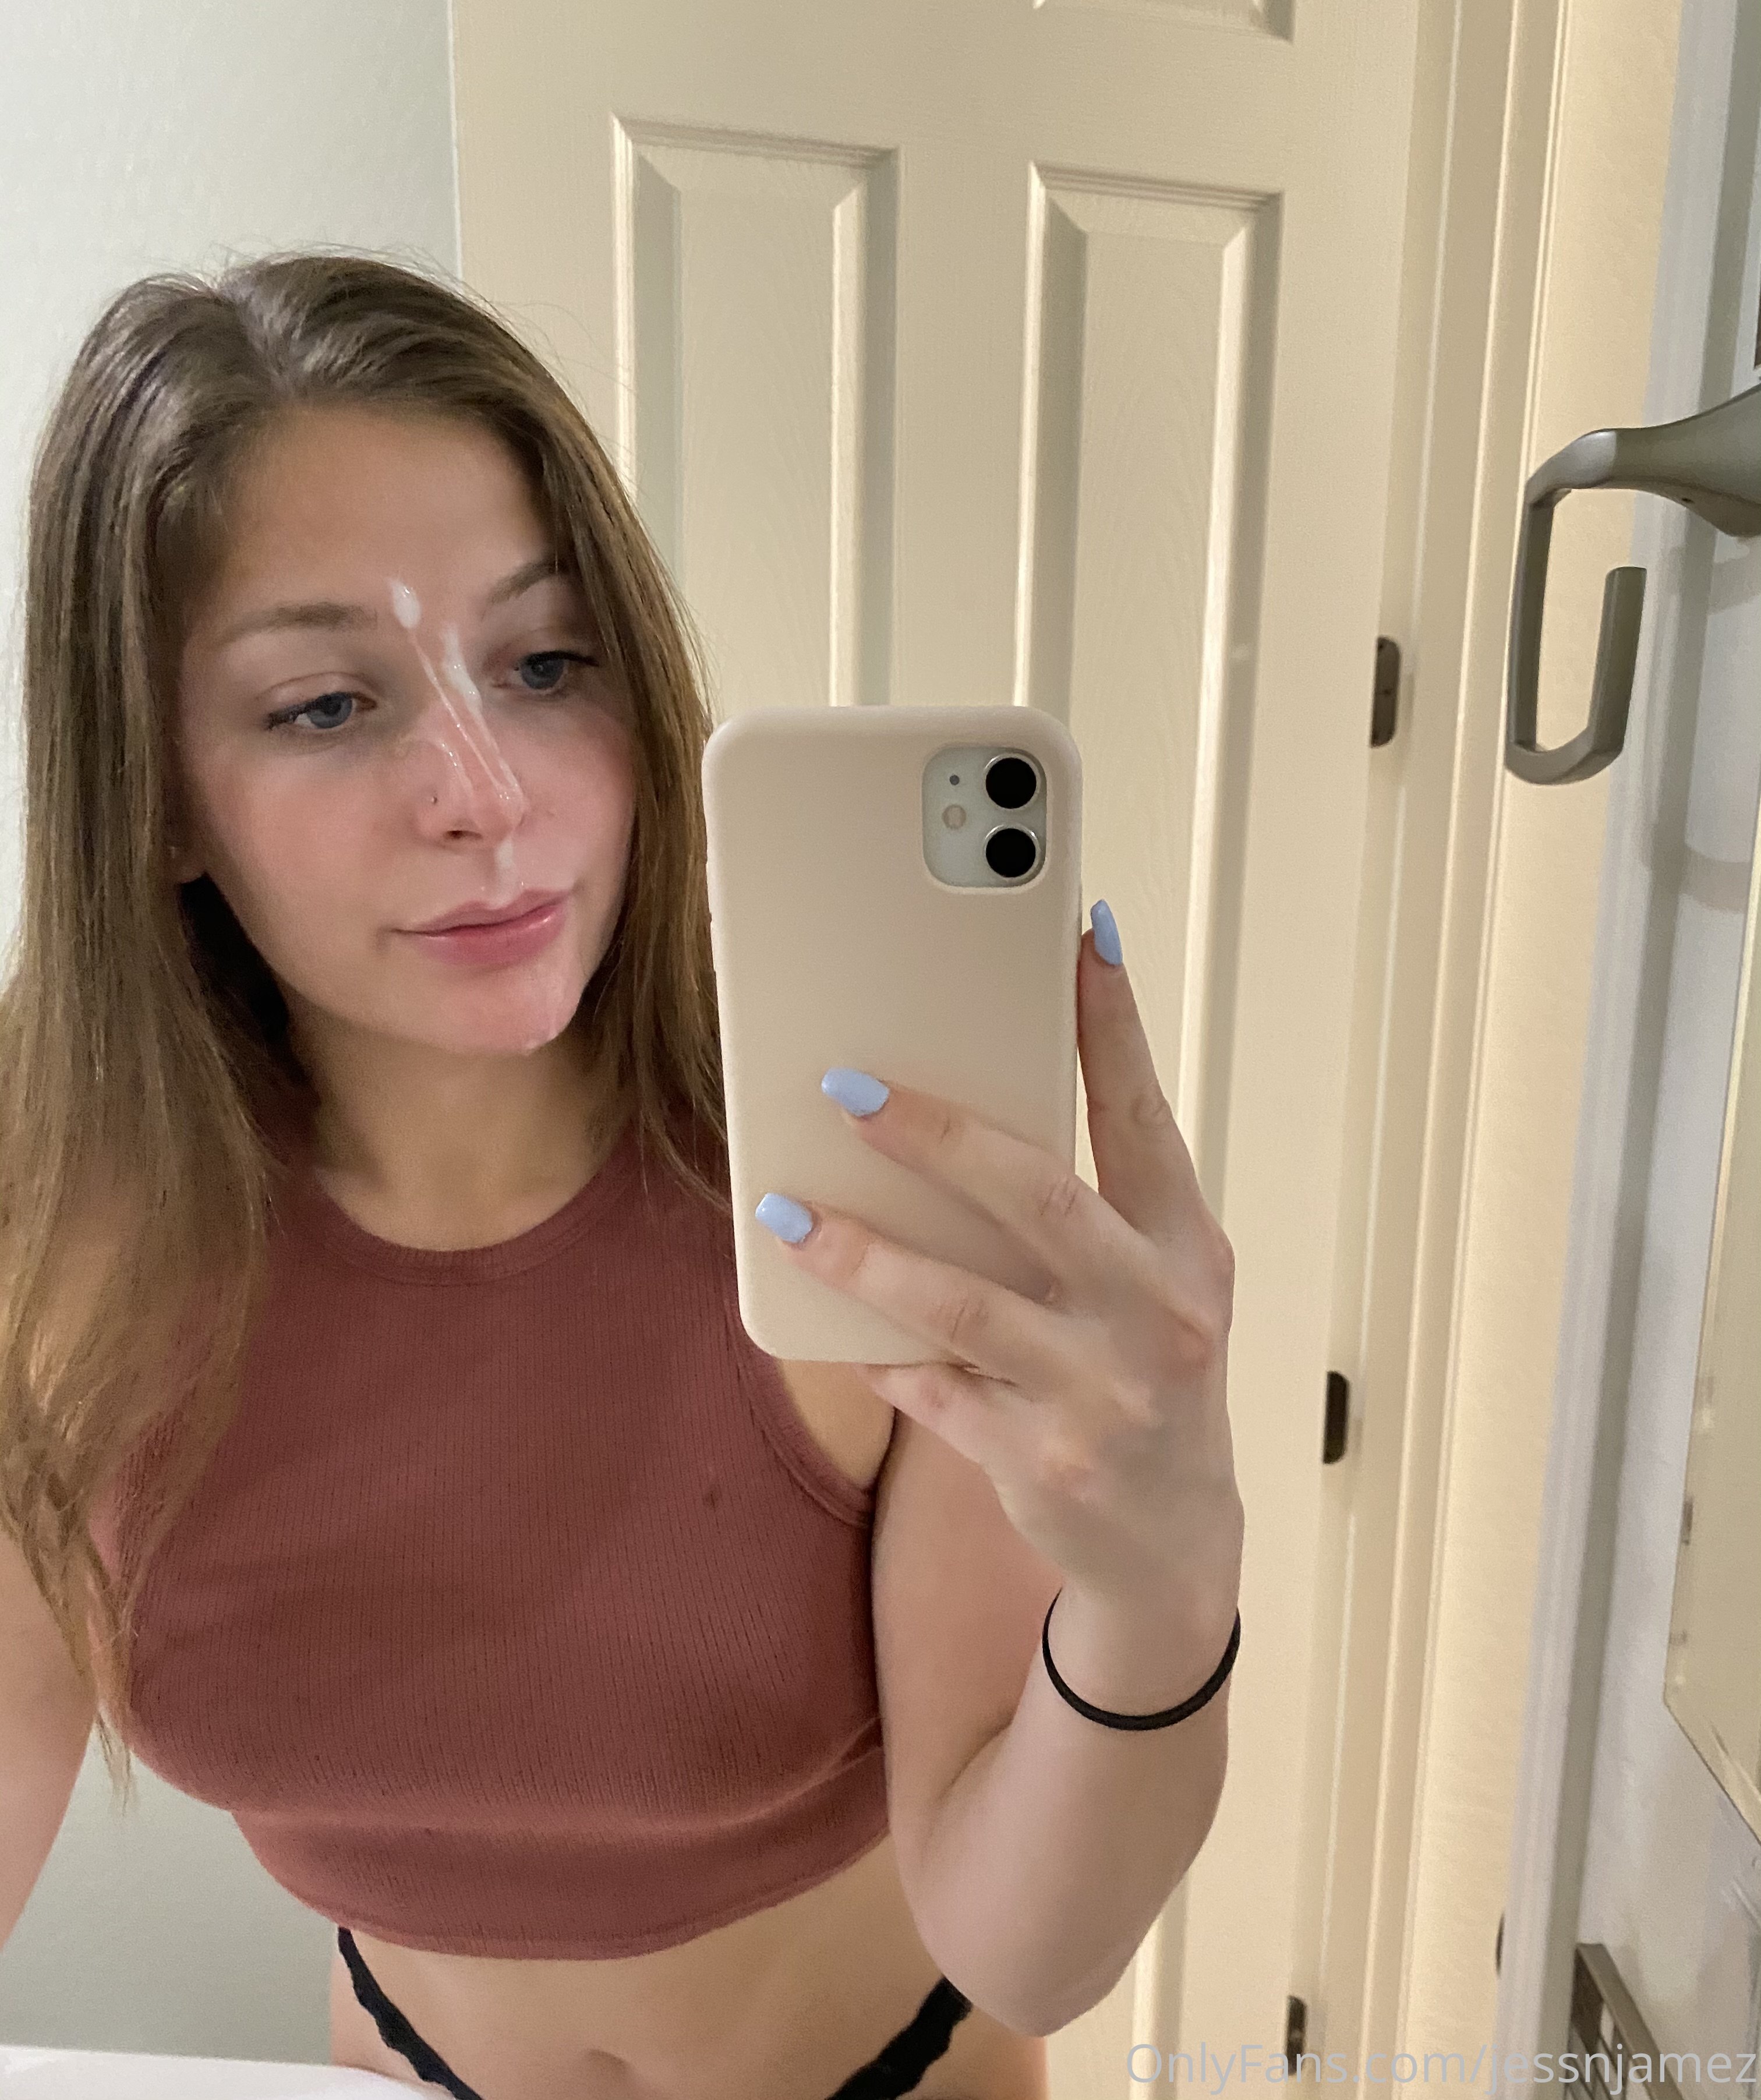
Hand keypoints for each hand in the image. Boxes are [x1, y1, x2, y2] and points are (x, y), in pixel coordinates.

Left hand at [753, 900, 1242, 1631]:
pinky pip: (933, 1390)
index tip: (1078, 936)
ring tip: (789, 1209)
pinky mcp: (1042, 1459)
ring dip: (867, 1253)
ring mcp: (1101, 1393)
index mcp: (1188, 1250)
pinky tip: (834, 1323)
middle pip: (1040, 1200)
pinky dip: (880, 1352)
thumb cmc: (1146, 1376)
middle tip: (848, 1086)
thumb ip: (1090, 1208)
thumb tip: (967, 1109)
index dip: (1112, 1026)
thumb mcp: (1151, 1285)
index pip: (1143, 1118)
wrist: (1173, 1542)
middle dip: (940, 1136)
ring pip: (964, 1303)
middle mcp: (1157, 1315)